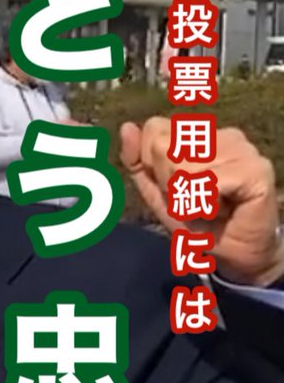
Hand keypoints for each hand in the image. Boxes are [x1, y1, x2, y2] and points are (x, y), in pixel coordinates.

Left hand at [120, 118, 283, 286]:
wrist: (231, 255)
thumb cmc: (196, 221)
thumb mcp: (156, 190)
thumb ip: (138, 160)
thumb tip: (127, 127)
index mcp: (200, 134)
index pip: (154, 128)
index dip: (152, 165)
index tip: (174, 187)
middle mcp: (224, 135)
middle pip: (164, 145)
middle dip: (168, 182)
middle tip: (193, 200)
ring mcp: (243, 150)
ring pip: (184, 165)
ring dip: (187, 197)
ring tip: (208, 205)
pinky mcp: (256, 170)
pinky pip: (208, 182)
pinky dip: (203, 203)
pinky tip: (219, 210)